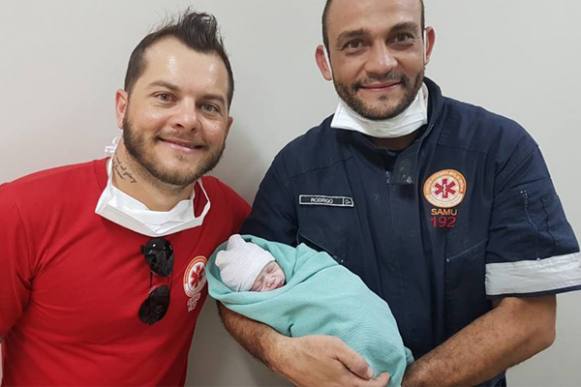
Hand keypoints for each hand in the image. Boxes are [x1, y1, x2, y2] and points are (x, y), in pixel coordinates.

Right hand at [267, 335, 389, 386]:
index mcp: (344, 382)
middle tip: (379, 379)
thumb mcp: (336, 346)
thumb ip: (355, 360)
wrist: (286, 356)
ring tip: (365, 380)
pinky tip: (348, 380)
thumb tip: (369, 372)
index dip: (381, 382)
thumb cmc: (309, 349)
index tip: (386, 374)